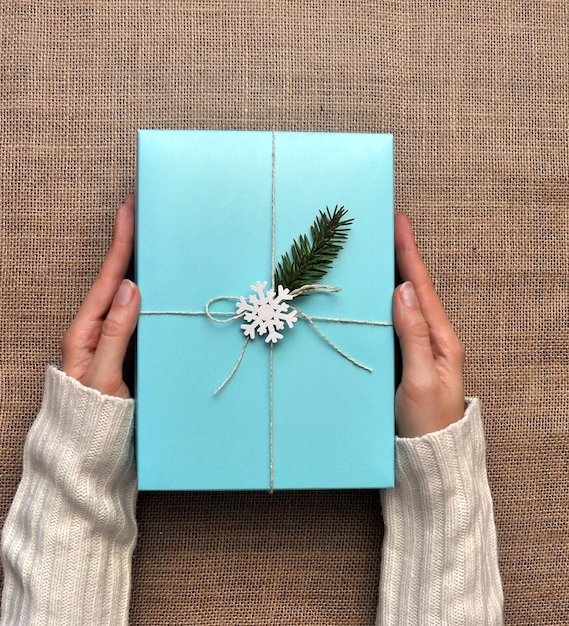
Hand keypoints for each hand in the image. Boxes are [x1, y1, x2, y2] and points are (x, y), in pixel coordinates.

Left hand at [61, 195, 140, 398]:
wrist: (90, 450)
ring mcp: (109, 338)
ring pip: (125, 294)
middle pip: (114, 278)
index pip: (107, 280)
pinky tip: (155, 280)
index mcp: (84, 331)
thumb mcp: (104, 376)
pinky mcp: (123, 349)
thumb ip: (116, 333)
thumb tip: (130, 288)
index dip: (120, 245)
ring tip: (145, 235)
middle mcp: (95, 329)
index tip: (128, 212)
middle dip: (126, 244)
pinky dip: (146, 291)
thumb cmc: (93, 417)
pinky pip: (136, 313)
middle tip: (136, 211)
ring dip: (135, 263)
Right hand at [393, 211, 465, 437]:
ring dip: (395, 272)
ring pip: (405, 301)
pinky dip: (386, 299)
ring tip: (383, 248)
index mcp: (442, 339)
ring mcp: (420, 346)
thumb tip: (402, 292)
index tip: (399, 222)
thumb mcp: (422, 379)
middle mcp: (433, 337)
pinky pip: (396, 320)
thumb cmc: (428, 422)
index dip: (409, 253)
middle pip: (415, 287)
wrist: (430, 455)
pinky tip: (378, 291)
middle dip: (403, 254)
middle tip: (389, 225)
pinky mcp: (407, 356)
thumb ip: (413, 335)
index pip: (421, 287)